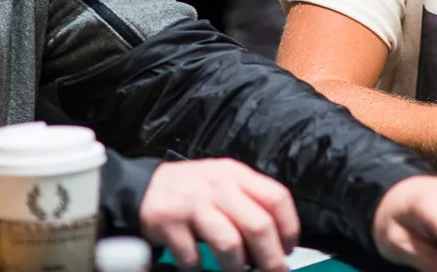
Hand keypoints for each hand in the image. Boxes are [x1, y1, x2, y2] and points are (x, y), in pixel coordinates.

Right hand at [140, 159, 299, 271]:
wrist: (147, 184)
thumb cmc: (196, 188)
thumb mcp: (227, 181)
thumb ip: (250, 201)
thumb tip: (277, 239)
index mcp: (238, 175)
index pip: (276, 198)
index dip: (289, 227)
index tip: (290, 248)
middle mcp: (219, 186)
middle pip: (258, 225)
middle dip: (271, 257)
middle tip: (275, 271)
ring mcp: (194, 204)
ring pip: (229, 243)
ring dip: (237, 267)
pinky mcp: (169, 222)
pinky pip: (192, 256)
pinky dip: (198, 267)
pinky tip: (198, 265)